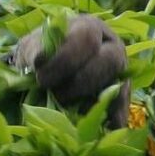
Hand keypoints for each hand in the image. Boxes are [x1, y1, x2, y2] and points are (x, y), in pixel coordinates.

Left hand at [11, 14, 127, 114]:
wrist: (47, 67)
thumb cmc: (41, 53)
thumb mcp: (31, 48)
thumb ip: (34, 51)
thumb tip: (40, 61)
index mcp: (88, 27)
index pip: (85, 39)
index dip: (65, 60)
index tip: (42, 78)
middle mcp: (110, 45)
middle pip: (109, 60)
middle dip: (81, 81)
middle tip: (57, 95)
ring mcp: (119, 70)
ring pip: (119, 84)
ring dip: (94, 100)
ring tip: (69, 110)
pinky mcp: (121, 93)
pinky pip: (123, 106)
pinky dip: (115, 117)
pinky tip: (108, 128)